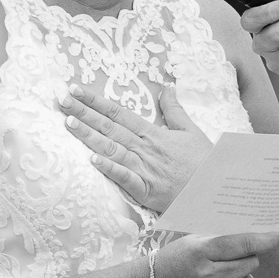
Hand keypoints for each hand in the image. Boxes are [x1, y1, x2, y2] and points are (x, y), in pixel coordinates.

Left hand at [62, 84, 211, 213]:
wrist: (216, 189)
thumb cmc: (203, 162)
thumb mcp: (190, 130)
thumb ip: (174, 109)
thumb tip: (166, 88)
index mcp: (152, 133)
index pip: (118, 113)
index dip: (96, 101)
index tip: (76, 90)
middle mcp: (144, 148)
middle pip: (109, 128)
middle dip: (84, 113)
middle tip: (62, 100)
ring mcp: (144, 168)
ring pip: (112, 149)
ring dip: (90, 136)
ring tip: (69, 123)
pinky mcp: (146, 190)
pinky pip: (125, 178)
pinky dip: (110, 169)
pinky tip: (92, 161)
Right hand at [149, 232, 278, 277]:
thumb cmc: (176, 260)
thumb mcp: (193, 242)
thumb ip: (221, 239)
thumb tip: (256, 233)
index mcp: (200, 252)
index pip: (241, 244)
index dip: (265, 240)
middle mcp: (204, 275)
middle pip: (249, 265)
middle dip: (250, 260)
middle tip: (238, 260)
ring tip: (231, 277)